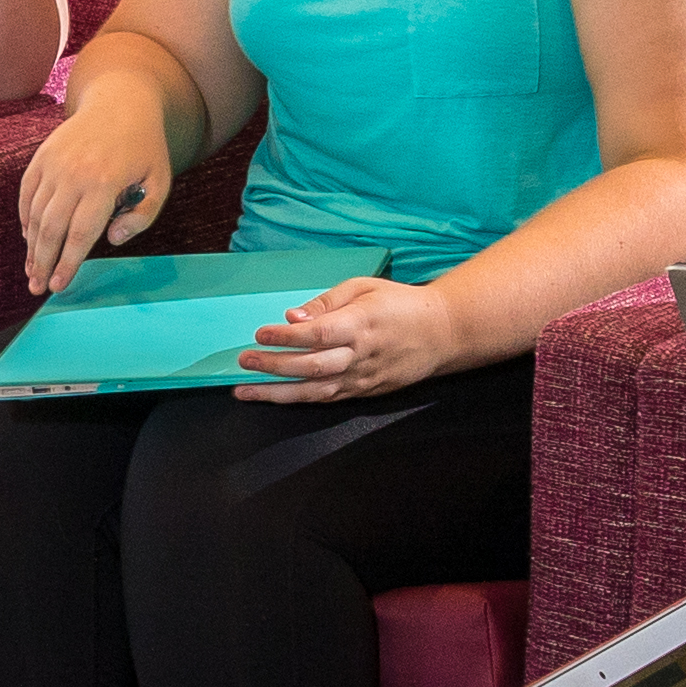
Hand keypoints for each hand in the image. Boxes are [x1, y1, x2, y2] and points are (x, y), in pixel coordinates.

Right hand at [16, 94, 168, 295]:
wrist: (120, 102)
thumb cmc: (144, 148)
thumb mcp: (159, 182)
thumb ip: (142, 216)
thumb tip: (113, 239)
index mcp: (103, 183)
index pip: (80, 234)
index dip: (68, 264)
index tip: (59, 286)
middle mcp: (73, 174)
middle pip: (51, 229)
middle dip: (42, 263)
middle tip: (38, 287)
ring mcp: (54, 164)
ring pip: (35, 215)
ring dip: (31, 247)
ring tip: (31, 270)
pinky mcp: (42, 157)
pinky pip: (27, 195)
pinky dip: (25, 219)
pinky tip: (29, 238)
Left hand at [232, 273, 461, 403]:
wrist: (442, 333)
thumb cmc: (400, 304)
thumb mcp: (364, 287)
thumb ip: (326, 303)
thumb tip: (292, 318)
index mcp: (359, 324)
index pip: (316, 335)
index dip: (285, 337)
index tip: (260, 333)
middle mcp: (359, 356)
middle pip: (310, 366)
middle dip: (273, 366)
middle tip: (243, 362)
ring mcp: (362, 378)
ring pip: (314, 391)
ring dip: (276, 393)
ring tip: (245, 391)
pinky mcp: (365, 391)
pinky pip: (327, 398)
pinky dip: (299, 399)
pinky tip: (276, 396)